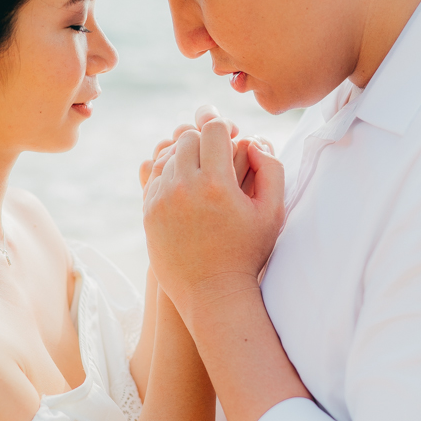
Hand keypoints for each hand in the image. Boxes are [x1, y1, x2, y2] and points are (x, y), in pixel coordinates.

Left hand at [143, 117, 284, 322]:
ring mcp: (162, 199)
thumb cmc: (247, 252)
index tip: (231, 139)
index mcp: (217, 184)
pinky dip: (170, 175)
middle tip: (216, 155)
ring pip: (169, 155)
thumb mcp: (273, 213)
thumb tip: (252, 142)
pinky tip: (185, 187)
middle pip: (187, 138)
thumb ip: (272, 169)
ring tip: (202, 172)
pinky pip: (155, 176)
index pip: (212, 129)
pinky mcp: (148, 211)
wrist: (211, 292)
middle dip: (204, 141)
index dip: (224, 129)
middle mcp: (185, 187)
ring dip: (186, 158)